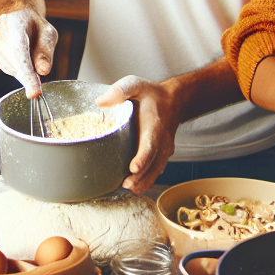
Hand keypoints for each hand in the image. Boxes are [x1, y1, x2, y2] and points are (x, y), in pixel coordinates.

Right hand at [0, 8, 56, 98]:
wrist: (17, 16)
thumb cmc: (35, 25)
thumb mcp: (48, 33)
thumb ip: (45, 50)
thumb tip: (43, 71)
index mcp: (15, 23)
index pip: (20, 51)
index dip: (27, 73)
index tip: (34, 93)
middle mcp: (0, 32)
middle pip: (15, 62)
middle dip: (30, 76)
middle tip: (39, 83)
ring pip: (12, 69)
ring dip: (25, 71)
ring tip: (33, 55)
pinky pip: (9, 69)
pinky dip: (20, 70)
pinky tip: (24, 59)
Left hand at [97, 76, 178, 192]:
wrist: (173, 100)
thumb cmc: (150, 93)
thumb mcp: (136, 85)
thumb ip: (120, 90)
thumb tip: (100, 102)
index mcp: (155, 124)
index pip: (150, 144)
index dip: (143, 157)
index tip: (134, 167)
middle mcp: (162, 140)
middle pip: (153, 162)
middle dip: (141, 176)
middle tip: (127, 185)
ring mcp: (164, 149)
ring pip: (156, 169)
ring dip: (144, 181)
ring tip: (130, 189)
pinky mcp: (162, 155)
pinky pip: (156, 170)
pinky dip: (147, 180)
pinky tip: (135, 187)